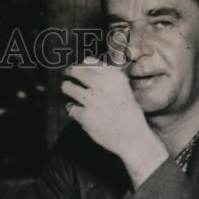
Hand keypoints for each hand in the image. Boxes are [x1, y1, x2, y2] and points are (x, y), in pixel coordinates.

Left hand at [61, 59, 167, 185]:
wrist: (132, 137)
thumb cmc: (128, 112)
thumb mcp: (123, 88)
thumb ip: (107, 75)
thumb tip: (85, 61)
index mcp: (115, 77)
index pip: (90, 62)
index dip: (81, 64)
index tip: (77, 67)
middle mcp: (104, 86)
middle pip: (76, 71)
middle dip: (69, 71)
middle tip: (66, 73)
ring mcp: (93, 101)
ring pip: (68, 87)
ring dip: (67, 87)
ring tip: (67, 88)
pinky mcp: (85, 116)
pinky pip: (71, 108)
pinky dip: (73, 109)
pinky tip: (79, 111)